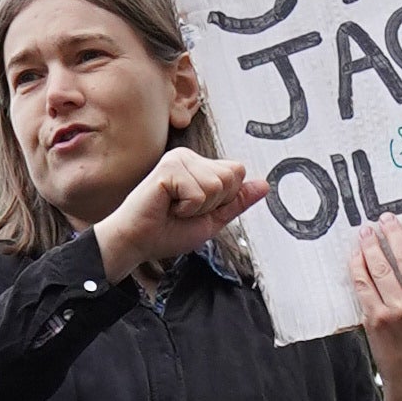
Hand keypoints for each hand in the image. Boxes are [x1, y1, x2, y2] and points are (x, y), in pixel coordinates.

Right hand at [92, 146, 268, 282]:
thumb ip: (236, 201)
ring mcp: (179, 159)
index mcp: (200, 166)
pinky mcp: (169, 168)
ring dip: (198, 208)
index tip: (197, 209)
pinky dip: (186, 208)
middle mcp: (190, 157)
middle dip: (213, 203)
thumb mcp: (212, 219)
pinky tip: (167, 206)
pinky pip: (199, 193)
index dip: (223, 199)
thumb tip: (264, 186)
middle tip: (185, 210)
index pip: (238, 172)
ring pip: (216, 185)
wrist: (137, 243)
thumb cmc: (166, 232)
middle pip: (232, 176)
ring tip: (175, 209)